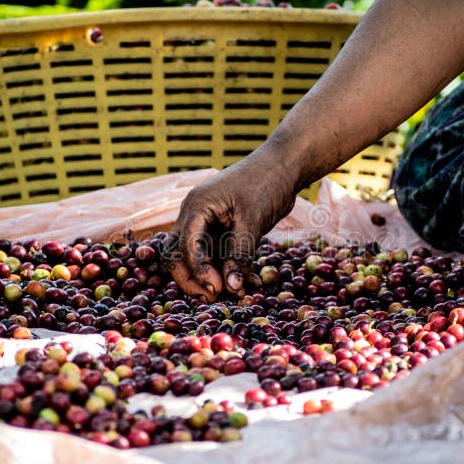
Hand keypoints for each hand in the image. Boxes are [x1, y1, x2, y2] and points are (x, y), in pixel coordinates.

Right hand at [163, 158, 296, 301]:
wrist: (285, 165)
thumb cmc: (267, 184)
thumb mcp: (253, 221)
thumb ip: (240, 254)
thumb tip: (230, 288)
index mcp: (196, 207)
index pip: (184, 246)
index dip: (198, 271)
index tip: (217, 290)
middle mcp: (195, 215)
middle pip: (178, 255)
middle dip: (193, 279)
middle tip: (215, 298)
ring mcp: (207, 222)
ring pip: (199, 258)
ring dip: (215, 277)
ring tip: (239, 292)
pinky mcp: (222, 229)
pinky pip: (219, 255)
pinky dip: (230, 269)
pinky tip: (249, 281)